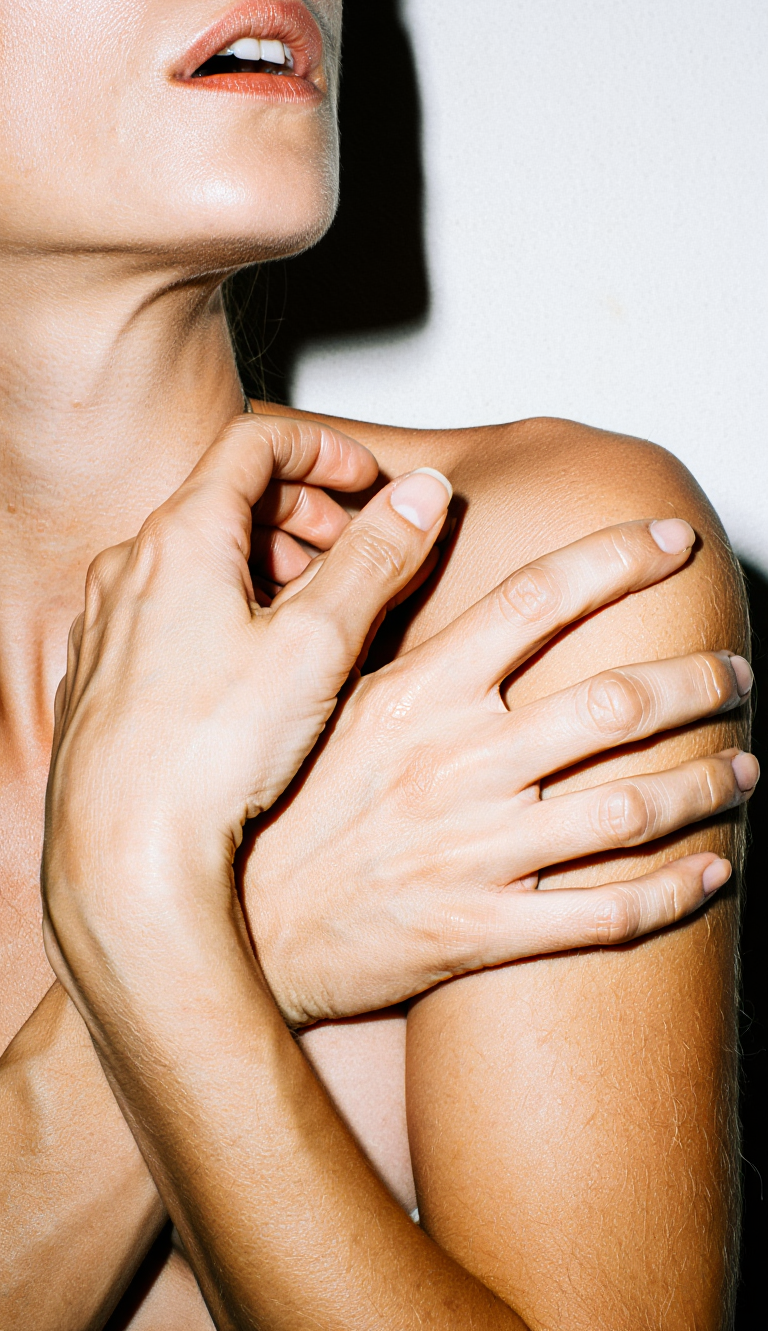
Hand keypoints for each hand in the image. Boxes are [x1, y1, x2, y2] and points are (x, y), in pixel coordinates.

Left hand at [42, 413, 452, 965]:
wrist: (124, 855)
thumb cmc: (206, 755)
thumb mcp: (318, 643)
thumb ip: (375, 558)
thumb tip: (422, 494)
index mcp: (180, 539)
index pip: (255, 444)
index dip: (324, 452)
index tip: (368, 484)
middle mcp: (130, 571)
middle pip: (223, 498)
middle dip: (299, 512)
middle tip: (350, 551)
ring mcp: (109, 626)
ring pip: (193, 561)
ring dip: (261, 565)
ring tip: (311, 615)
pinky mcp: (104, 679)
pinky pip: (165, 615)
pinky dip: (219, 613)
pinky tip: (254, 672)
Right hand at [245, 518, 756, 1023]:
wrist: (237, 926)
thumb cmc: (282, 802)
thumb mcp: (322, 696)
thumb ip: (381, 613)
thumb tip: (422, 516)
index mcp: (418, 694)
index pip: (535, 600)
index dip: (616, 559)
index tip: (672, 540)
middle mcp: (456, 764)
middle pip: (612, 705)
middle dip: (697, 682)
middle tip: (737, 673)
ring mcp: (473, 851)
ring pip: (629, 809)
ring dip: (707, 783)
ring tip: (746, 768)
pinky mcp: (479, 928)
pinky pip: (600, 915)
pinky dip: (672, 892)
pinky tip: (711, 871)